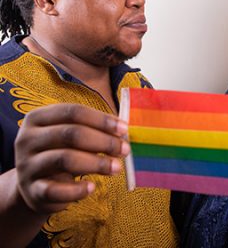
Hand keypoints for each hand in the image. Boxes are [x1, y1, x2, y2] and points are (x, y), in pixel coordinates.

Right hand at [14, 103, 128, 214]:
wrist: (34, 185)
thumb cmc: (62, 151)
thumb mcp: (73, 136)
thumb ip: (94, 130)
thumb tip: (123, 132)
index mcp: (37, 117)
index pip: (73, 112)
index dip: (101, 119)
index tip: (124, 129)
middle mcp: (27, 139)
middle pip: (71, 134)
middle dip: (103, 141)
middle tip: (125, 149)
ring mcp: (26, 166)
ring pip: (65, 159)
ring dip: (97, 163)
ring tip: (116, 168)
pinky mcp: (30, 191)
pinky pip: (56, 190)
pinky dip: (77, 190)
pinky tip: (92, 187)